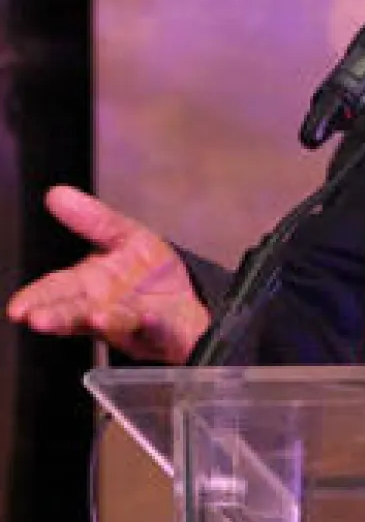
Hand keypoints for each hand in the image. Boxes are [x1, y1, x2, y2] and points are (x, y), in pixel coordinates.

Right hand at [6, 185, 210, 364]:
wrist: (189, 299)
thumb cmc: (148, 272)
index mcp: (89, 285)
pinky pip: (159, 327)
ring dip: (105, 321)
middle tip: (37, 319)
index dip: (36, 299)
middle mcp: (105, 308)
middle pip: (77, 312)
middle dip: (58, 316)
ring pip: (115, 323)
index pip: (57, 290)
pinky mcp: (164, 329)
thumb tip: (55, 193)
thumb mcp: (124, 236)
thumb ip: (92, 219)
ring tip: (95, 317)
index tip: (17, 308)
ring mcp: (134, 321)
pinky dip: (154, 323)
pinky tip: (149, 316)